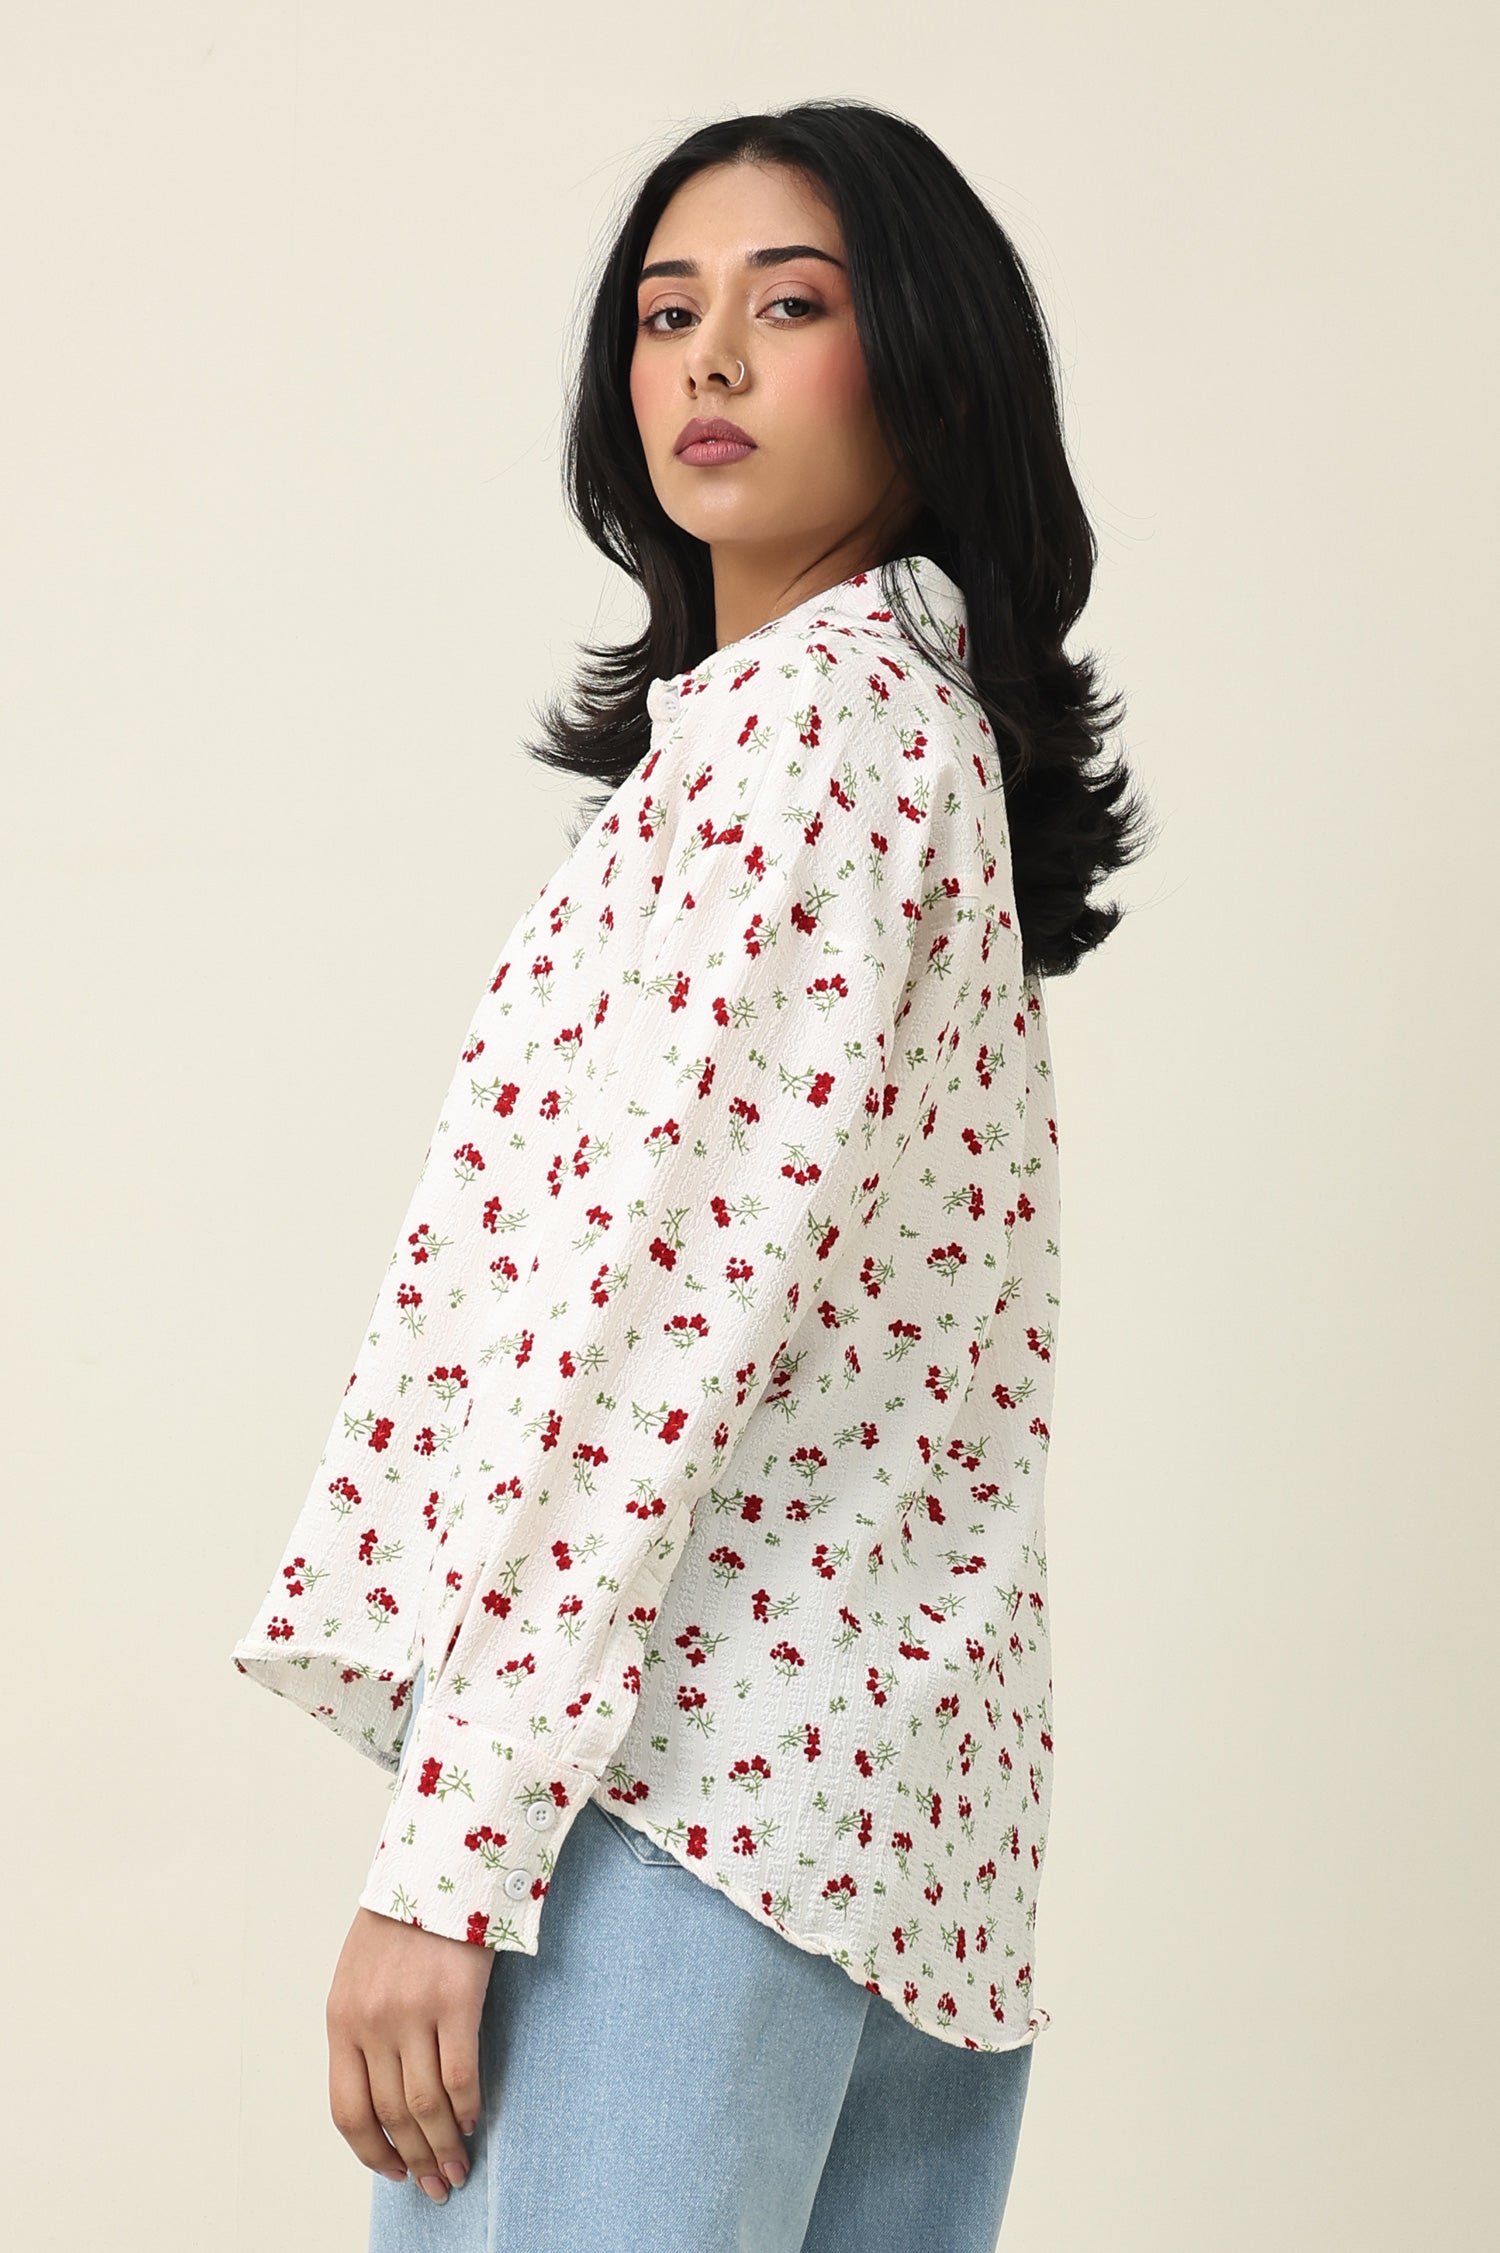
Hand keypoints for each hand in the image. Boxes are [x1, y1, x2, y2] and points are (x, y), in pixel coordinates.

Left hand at [327, 1904, 495, 2203]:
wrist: (436, 1862)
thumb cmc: (400, 1921)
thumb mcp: (359, 1977)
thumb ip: (364, 2033)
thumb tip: (385, 2098)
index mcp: (342, 2020)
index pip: (348, 2110)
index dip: (371, 2151)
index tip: (393, 2172)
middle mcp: (373, 2022)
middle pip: (392, 2114)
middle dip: (415, 2159)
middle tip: (436, 2185)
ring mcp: (414, 2012)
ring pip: (426, 2104)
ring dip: (444, 2145)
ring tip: (458, 2167)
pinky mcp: (457, 1999)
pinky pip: (461, 2073)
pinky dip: (467, 2106)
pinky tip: (473, 2119)